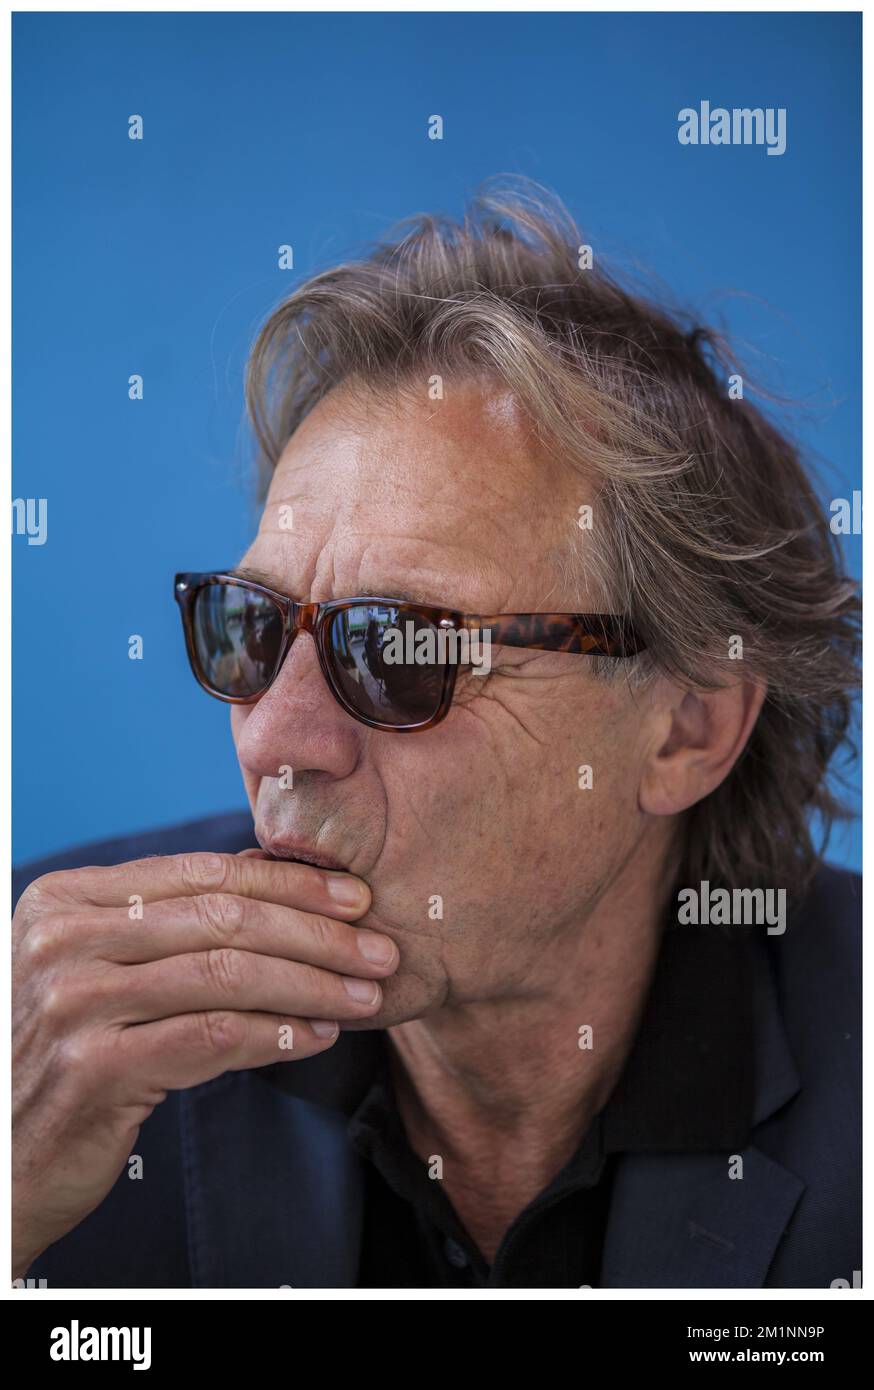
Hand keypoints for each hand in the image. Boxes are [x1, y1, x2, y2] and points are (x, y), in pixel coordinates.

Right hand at [12, 850, 394, 1276]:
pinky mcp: (92, 1068)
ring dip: (311, 985)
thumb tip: (276, 877)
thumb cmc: (64, 1054)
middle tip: (381, 950)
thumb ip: (168, 922)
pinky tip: (316, 1036)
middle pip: (222, 919)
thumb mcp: (99, 969)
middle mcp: (62, 938)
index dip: (290, 883)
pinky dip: (276, 1035)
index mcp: (67, 898)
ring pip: (226, 976)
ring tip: (364, 996)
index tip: (356, 897)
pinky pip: (211, 1038)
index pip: (203, 874)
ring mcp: (72, 1002)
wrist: (3, 1159)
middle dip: (317, 933)